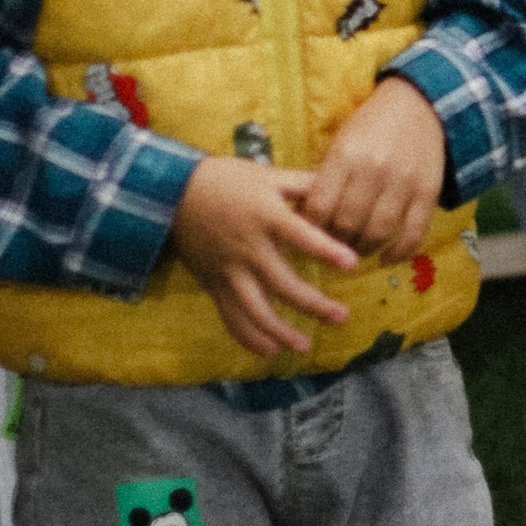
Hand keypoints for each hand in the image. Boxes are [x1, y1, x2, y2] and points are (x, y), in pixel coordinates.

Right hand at [172, 159, 358, 357]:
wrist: (173, 194)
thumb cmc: (228, 181)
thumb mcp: (268, 174)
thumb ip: (306, 184)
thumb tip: (342, 188)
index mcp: (266, 216)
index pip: (301, 236)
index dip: (325, 250)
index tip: (352, 264)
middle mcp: (248, 248)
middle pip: (283, 284)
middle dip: (313, 304)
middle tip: (341, 317)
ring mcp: (229, 271)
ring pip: (255, 310)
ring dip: (281, 332)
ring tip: (305, 346)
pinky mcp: (215, 286)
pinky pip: (231, 318)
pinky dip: (249, 338)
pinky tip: (271, 351)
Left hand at [296, 76, 447, 265]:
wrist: (419, 104)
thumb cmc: (371, 125)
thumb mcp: (341, 142)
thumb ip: (325, 178)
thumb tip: (301, 218)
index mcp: (346, 155)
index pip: (320, 206)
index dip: (310, 228)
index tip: (308, 234)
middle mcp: (375, 169)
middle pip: (347, 223)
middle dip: (335, 241)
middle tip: (332, 246)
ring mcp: (404, 182)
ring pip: (378, 232)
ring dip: (363, 249)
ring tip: (355, 250)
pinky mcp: (428, 192)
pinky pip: (413, 234)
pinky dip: (398, 253)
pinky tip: (386, 258)